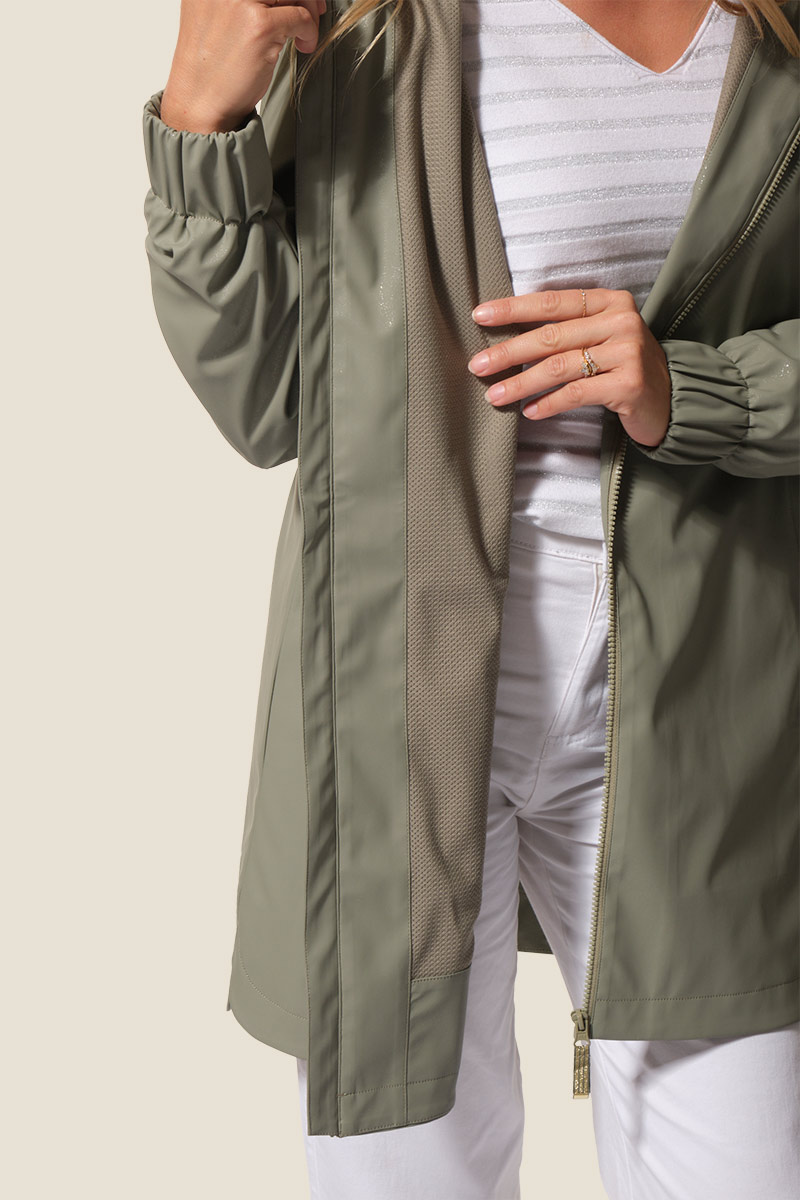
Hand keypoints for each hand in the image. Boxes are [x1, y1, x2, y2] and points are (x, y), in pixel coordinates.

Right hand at [160, 0, 325, 133]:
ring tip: (304, 32)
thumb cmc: (210, 65)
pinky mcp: (259, 25)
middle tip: (313, 8)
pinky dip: (309, 31)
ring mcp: (241, 2)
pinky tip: (304, 45)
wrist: (198, 101)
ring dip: (308, 10)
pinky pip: (300, 16)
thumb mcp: (216, 13)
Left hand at [467, 287, 671, 447]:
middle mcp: (620, 321)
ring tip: (495, 395)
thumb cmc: (625, 367)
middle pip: (551, 336)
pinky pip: (577, 393)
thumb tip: (509, 337)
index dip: (514, 309)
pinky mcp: (629, 383)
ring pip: (560, 366)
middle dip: (509, 351)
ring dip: (522, 383)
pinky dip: (548, 403)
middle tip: (478, 364)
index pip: (552, 302)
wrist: (671, 398)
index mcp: (609, 302)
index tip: (481, 316)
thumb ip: (567, 330)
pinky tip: (529, 411)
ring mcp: (627, 352)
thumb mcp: (601, 337)